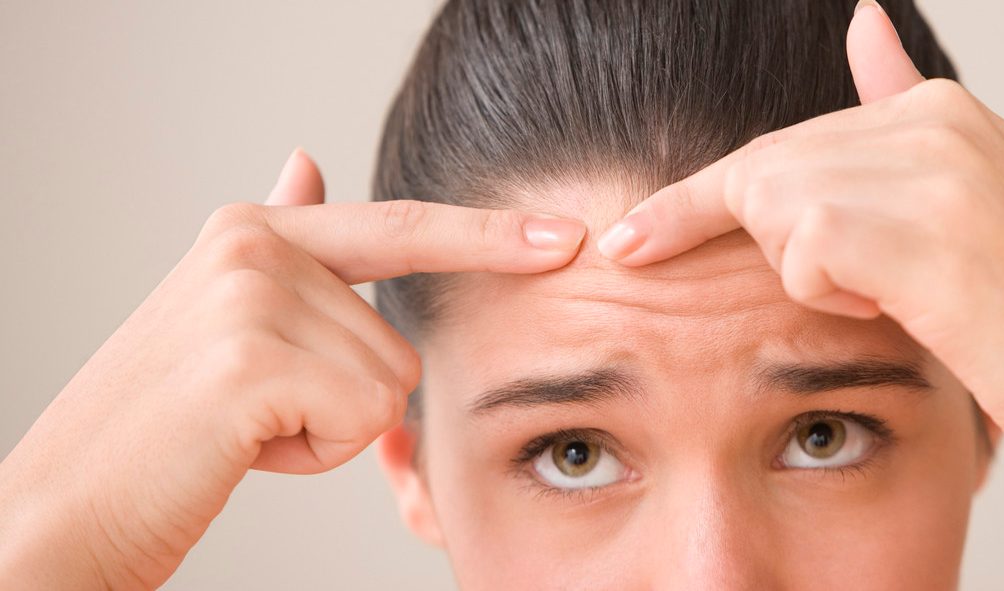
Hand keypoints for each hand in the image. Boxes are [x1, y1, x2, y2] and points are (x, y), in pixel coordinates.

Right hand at [0, 150, 586, 589]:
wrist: (70, 505)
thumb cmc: (165, 425)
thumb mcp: (222, 314)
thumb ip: (284, 245)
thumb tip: (307, 160)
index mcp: (253, 231)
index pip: (399, 227)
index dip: (488, 235)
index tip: (566, 238)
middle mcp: (253, 247)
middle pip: (398, 339)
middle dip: (346, 397)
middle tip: (254, 413)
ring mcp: (251, 297)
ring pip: (387, 384)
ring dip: (329, 428)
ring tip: (245, 427)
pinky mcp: (253, 359)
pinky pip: (363, 417)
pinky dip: (316, 454)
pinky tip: (245, 447)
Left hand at [595, 0, 1003, 486]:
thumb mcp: (986, 193)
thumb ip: (903, 118)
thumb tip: (862, 24)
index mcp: (945, 113)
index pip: (790, 143)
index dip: (708, 197)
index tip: (634, 235)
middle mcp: (938, 126)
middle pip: (766, 172)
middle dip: (744, 238)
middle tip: (787, 285)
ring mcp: (934, 174)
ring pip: (776, 204)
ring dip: (806, 271)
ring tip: (891, 298)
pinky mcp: (927, 237)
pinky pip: (806, 249)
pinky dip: (827, 294)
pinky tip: (895, 308)